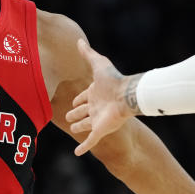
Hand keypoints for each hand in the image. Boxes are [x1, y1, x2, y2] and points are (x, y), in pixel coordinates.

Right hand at [65, 39, 137, 155]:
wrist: (126, 95)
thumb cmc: (113, 79)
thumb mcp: (98, 64)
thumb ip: (88, 53)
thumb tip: (79, 40)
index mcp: (95, 93)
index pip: (84, 97)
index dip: (79, 99)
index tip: (73, 102)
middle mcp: (96, 107)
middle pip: (83, 111)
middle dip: (76, 113)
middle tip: (68, 116)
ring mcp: (98, 119)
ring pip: (85, 125)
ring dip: (79, 128)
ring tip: (72, 130)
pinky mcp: (100, 130)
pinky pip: (90, 141)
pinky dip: (84, 147)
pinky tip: (77, 153)